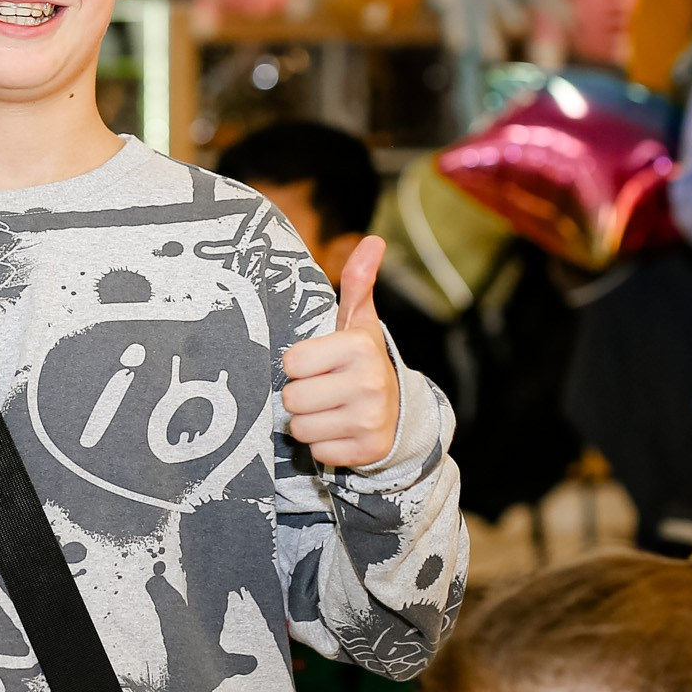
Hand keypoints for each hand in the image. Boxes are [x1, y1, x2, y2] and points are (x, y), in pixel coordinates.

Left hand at [282, 236, 403, 469]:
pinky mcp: (365, 452)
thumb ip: (358, 283)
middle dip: (302, 396)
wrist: (399, 415)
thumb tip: (373, 239)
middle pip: (292, 397)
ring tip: (332, 411)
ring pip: (300, 427)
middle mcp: (368, 383)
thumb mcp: (359, 324)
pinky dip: (324, 444)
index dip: (301, 365)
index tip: (321, 365)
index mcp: (360, 347)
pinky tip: (342, 431)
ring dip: (309, 422)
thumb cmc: (362, 363)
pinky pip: (316, 451)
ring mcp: (369, 420)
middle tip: (325, 391)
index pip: (292, 361)